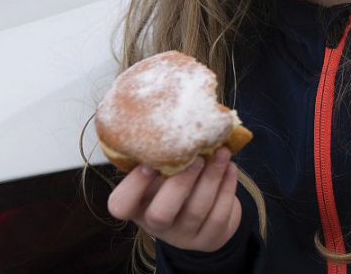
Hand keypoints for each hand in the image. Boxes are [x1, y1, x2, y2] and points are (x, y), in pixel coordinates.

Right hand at [107, 146, 241, 251]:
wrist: (202, 213)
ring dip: (211, 178)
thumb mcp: (159, 172)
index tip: (150, 162)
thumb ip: (159, 154)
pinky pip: (219, 215)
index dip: (134, 185)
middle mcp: (156, 225)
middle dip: (180, 183)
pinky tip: (230, 168)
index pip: (120, 205)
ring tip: (222, 152)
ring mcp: (183, 236)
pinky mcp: (209, 238)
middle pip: (161, 213)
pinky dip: (227, 189)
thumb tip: (168, 112)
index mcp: (136, 205)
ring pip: (196, 211)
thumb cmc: (174, 181)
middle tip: (196, 157)